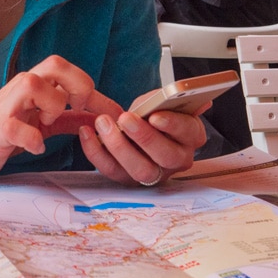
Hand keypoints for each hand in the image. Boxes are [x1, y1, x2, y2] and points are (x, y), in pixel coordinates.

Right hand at [0, 54, 99, 181]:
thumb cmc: (0, 136)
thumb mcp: (40, 124)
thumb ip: (68, 119)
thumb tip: (101, 117)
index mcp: (32, 87)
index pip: (66, 69)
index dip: (93, 90)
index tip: (109, 116)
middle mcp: (18, 90)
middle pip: (54, 63)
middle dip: (77, 85)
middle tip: (76, 110)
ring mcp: (5, 108)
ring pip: (33, 84)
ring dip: (52, 105)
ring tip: (47, 124)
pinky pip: (15, 126)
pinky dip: (31, 139)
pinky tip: (34, 148)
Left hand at [76, 92, 207, 186]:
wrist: (141, 128)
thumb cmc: (154, 113)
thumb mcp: (162, 102)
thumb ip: (162, 100)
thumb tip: (165, 98)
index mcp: (191, 136)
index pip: (188, 132)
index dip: (173, 124)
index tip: (155, 115)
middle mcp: (177, 159)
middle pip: (166, 156)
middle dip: (144, 137)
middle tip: (125, 118)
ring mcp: (154, 173)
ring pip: (140, 169)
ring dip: (118, 146)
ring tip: (103, 123)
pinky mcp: (129, 179)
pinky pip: (112, 170)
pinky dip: (96, 152)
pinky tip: (87, 133)